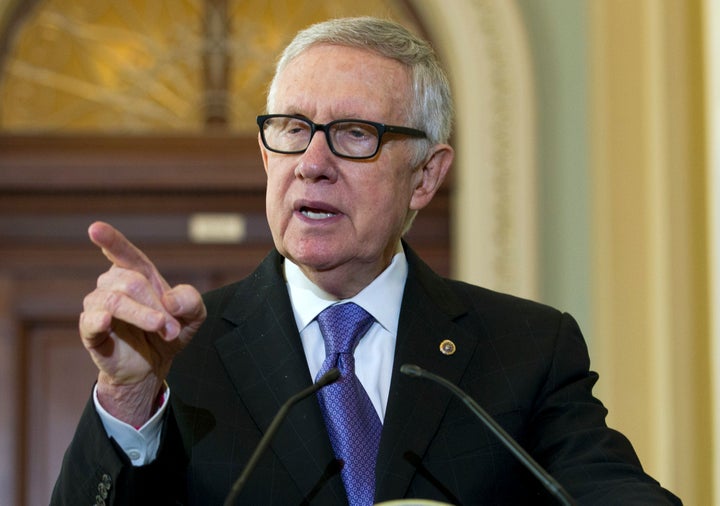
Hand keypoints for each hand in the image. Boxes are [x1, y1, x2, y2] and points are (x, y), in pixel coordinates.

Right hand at [80, 221, 205, 424]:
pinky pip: (90, 320)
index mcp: (137, 274)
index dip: (110, 240)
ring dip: (143, 316)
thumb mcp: (194, 316)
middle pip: (132, 282)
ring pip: (115, 300)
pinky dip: (99, 319)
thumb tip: (169, 299)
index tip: (95, 228)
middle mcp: (113, 284)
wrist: (154, 364)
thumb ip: (191, 300)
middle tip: (172, 328)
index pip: (122, 252)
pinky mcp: (90, 329)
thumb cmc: (170, 332)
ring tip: (162, 329)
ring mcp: (98, 305)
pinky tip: (107, 320)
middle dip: (156, 305)